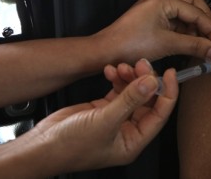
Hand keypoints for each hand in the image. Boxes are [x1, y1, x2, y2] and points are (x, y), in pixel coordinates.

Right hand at [32, 65, 177, 173]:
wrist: (40, 146)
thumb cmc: (69, 146)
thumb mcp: (104, 121)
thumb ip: (129, 100)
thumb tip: (152, 83)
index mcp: (134, 141)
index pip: (160, 113)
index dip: (168, 92)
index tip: (171, 72)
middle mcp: (128, 130)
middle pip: (147, 99)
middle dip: (145, 80)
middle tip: (141, 63)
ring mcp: (115, 118)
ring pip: (133, 92)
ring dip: (130, 76)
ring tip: (123, 66)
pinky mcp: (102, 109)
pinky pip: (117, 89)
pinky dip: (116, 78)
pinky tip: (111, 70)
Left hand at [94, 0, 210, 63]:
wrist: (103, 53)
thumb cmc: (131, 45)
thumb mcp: (167, 45)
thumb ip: (195, 46)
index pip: (197, 12)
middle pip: (194, 4)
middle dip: (205, 22)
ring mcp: (155, 7)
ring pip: (184, 13)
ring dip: (195, 28)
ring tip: (201, 46)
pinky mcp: (151, 18)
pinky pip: (175, 21)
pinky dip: (184, 32)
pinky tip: (188, 45)